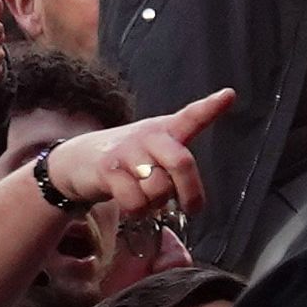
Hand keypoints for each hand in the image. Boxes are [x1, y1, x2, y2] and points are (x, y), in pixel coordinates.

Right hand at [42, 89, 230, 225]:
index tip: (229, 95)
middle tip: (191, 207)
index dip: (211, 107)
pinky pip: (135, 201)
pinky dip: (137, 211)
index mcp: (165, 130)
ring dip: (156, 203)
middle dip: (190, 191)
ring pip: (158, 188)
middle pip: (181, 162)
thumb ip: (176, 169)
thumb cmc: (128, 160)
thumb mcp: (153, 152)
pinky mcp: (108, 169)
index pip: (191, 116)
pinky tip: (131, 204)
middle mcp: (147, 136)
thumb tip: (192, 205)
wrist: (78, 160)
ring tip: (146, 198)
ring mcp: (126, 151)